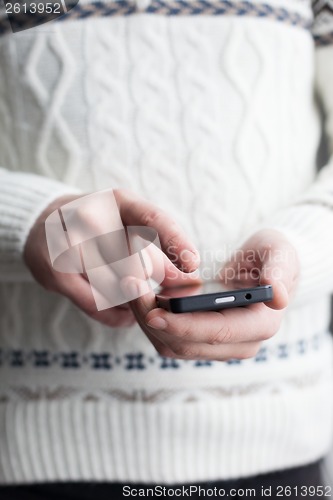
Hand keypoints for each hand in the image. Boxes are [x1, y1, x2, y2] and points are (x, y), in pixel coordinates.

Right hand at [24, 189, 199, 327]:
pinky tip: (124, 314)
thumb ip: (160, 254)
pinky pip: (94, 301)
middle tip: (158, 296)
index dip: (175, 241)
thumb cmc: (99, 229)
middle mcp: (92, 215)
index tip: (192, 263)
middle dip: (148, 281)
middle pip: (132, 258)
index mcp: (118, 201)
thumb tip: (190, 282)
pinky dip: (113, 313)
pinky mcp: (54, 267)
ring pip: (114, 285)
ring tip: (138, 303)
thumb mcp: (130, 229)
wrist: (44, 224)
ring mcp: (69, 240)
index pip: (152, 218)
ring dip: (130, 300)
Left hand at [127, 229, 299, 359]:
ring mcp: (218, 347)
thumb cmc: (271, 257)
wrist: (261, 268)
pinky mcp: (200, 342)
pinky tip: (138, 296)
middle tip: (129, 289)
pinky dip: (149, 321)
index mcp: (260, 325)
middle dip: (154, 320)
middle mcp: (240, 344)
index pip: (217, 333)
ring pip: (171, 346)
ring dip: (145, 321)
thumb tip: (278, 297)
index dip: (184, 325)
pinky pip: (168, 340)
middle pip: (187, 344)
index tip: (154, 312)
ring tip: (129, 289)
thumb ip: (280, 271)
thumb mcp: (280, 254)